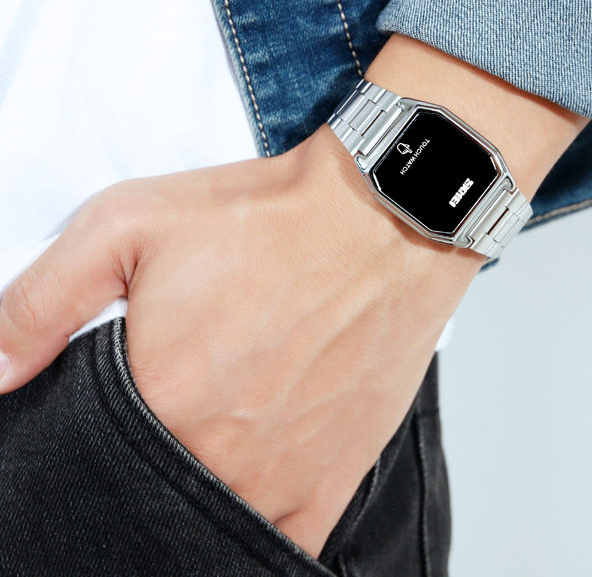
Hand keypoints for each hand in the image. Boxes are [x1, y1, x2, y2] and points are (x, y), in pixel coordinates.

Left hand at [0, 33, 586, 556]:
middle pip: (150, 498)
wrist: (382, 217)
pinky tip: (247, 486)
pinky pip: (280, 541)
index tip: (117, 414)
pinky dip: (253, 526)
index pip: (87, 468)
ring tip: (211, 435)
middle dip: (145, 464)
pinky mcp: (335, 476)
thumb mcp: (129, 224)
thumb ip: (41, 300)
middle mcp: (220, 456)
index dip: (90, 446)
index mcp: (161, 403)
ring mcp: (283, 476)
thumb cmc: (267, 218)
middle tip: (175, 407)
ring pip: (210, 523)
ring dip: (198, 491)